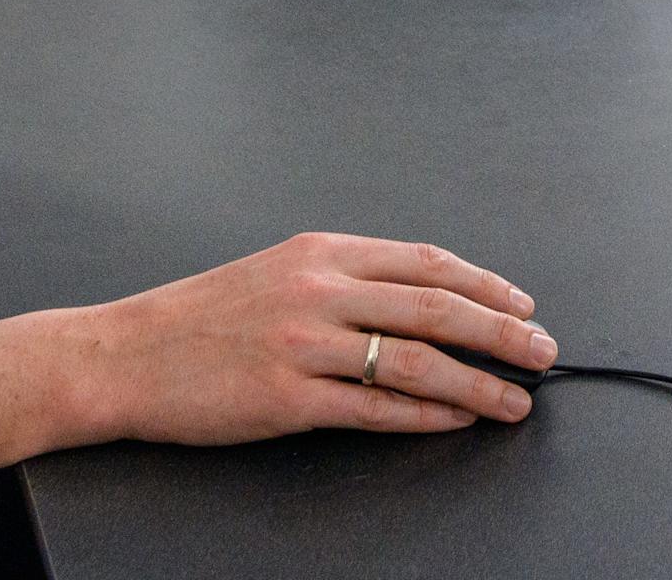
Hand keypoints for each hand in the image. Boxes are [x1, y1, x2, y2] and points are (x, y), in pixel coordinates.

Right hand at [68, 231, 557, 446]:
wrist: (127, 354)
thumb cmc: (207, 314)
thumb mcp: (283, 269)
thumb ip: (349, 277)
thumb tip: (422, 296)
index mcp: (326, 251)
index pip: (427, 262)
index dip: (485, 283)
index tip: (524, 304)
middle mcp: (322, 289)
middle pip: (436, 306)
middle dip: (501, 331)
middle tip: (544, 351)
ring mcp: (305, 344)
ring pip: (415, 360)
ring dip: (476, 382)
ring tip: (514, 399)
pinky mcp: (286, 399)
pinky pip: (372, 408)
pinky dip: (424, 416)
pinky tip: (456, 421)